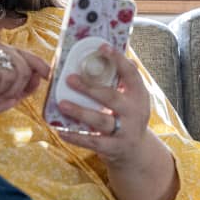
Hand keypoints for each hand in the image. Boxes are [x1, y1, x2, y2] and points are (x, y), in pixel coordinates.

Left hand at [54, 43, 151, 164]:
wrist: (137, 151)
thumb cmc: (129, 116)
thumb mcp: (132, 97)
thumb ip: (125, 79)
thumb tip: (122, 53)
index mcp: (139, 95)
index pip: (130, 74)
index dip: (117, 60)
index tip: (102, 48)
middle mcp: (134, 112)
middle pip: (111, 97)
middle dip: (89, 88)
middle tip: (69, 79)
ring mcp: (124, 132)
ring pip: (101, 120)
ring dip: (80, 111)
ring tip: (62, 103)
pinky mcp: (113, 148)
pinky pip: (92, 142)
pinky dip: (76, 137)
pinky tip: (61, 130)